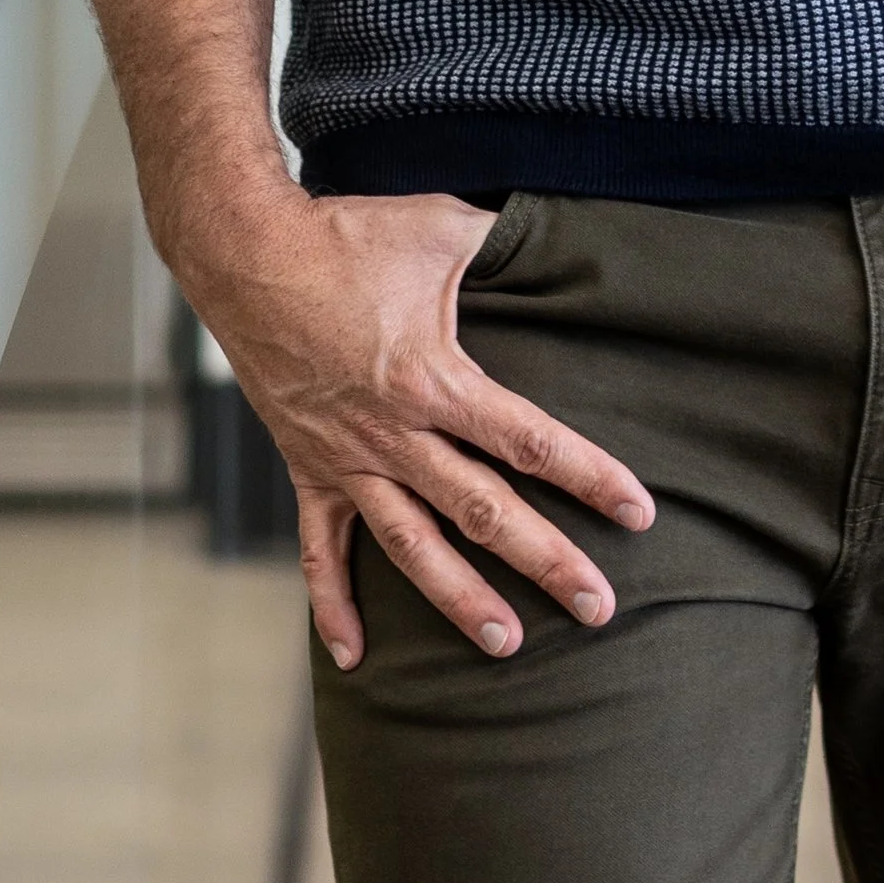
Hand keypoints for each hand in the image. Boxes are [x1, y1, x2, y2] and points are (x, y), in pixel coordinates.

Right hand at [193, 190, 653, 671]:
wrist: (245, 254)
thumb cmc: (346, 236)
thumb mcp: (438, 226)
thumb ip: (502, 242)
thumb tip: (559, 238)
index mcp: (432, 380)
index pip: (527, 440)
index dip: (589, 475)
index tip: (638, 512)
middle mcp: (393, 433)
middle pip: (482, 511)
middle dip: (545, 561)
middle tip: (598, 607)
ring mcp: (348, 459)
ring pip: (411, 545)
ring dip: (459, 599)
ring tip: (506, 645)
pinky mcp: (308, 467)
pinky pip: (320, 549)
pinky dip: (334, 604)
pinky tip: (354, 656)